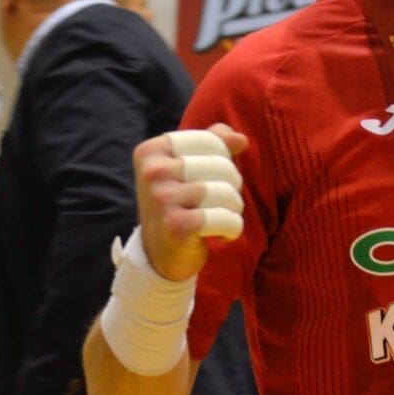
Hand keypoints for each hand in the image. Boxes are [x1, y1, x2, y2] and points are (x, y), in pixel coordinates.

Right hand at [134, 123, 247, 280]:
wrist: (159, 255)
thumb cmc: (180, 203)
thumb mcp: (188, 166)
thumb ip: (214, 143)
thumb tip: (241, 139)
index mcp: (152, 151)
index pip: (210, 140)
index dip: (224, 158)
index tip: (214, 177)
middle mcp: (152, 172)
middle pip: (221, 164)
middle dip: (232, 183)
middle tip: (222, 200)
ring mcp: (162, 199)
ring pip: (226, 191)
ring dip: (234, 207)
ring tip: (222, 215)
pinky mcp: (176, 225)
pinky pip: (225, 217)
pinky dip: (233, 227)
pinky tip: (223, 234)